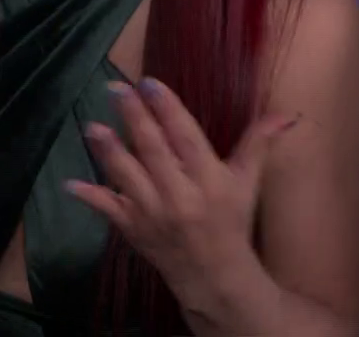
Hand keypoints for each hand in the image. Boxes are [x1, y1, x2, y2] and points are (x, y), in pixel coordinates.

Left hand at [65, 78, 298, 311]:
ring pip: (127, 177)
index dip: (167, 108)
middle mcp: (180, 195)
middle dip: (133, 118)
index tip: (150, 83)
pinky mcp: (134, 229)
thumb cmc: (231, 221)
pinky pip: (109, 210)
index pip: (186, 137)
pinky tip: (70, 183)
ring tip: (92, 126)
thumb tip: (288, 114)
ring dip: (108, 151)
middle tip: (116, 89)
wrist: (214, 275)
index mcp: (209, 179)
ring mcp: (154, 214)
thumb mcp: (247, 182)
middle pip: (153, 150)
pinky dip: (90, 197)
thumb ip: (259, 143)